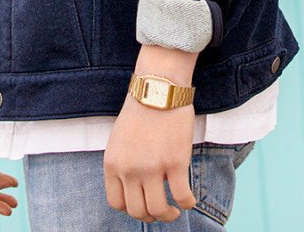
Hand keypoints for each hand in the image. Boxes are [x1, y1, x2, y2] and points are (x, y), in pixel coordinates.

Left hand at [104, 91, 196, 222]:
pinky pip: (182, 196)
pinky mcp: (175, 163)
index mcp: (113, 164)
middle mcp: (129, 170)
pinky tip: (190, 200)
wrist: (159, 86)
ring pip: (158, 209)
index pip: (116, 203)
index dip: (131, 208)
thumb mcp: (120, 139)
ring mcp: (152, 168)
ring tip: (175, 210)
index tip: (142, 204)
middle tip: (162, 210)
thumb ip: (123, 163)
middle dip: (150, 216)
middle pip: (137, 211)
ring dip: (168, 215)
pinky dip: (187, 203)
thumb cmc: (142, 108)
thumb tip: (134, 186)